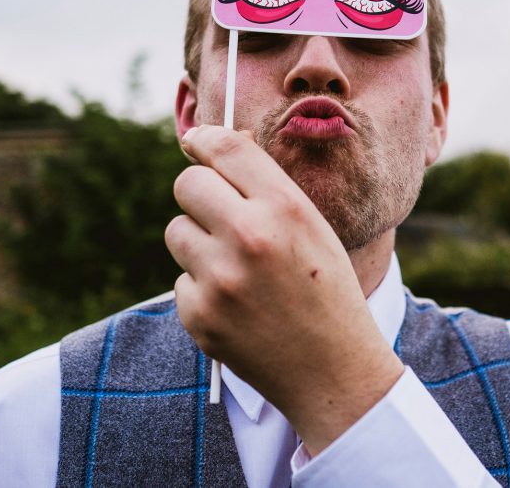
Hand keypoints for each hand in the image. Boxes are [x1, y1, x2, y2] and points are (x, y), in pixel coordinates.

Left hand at [165, 125, 403, 454]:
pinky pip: (182, 279)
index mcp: (285, 208)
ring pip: (176, 230)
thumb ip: (266, 187)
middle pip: (188, 184)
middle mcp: (250, 237)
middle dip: (199, 192)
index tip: (197, 142)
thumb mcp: (313, 226)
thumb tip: (213, 143)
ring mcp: (220, 278)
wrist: (332, 369)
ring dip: (198, 242)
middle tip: (218, 211)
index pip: (225, 148)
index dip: (205, 139)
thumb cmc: (325, 287)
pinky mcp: (199, 314)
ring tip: (236, 267)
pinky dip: (202, 288)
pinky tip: (237, 306)